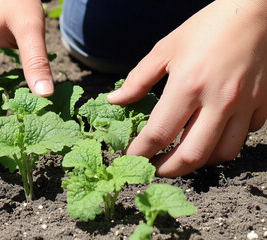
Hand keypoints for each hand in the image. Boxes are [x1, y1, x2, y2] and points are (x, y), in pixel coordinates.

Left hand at [107, 0, 266, 176]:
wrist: (254, 12)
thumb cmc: (206, 28)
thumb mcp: (165, 49)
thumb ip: (137, 80)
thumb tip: (114, 101)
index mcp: (188, 86)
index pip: (159, 134)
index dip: (140, 152)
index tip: (130, 157)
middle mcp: (218, 101)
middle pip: (191, 156)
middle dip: (167, 169)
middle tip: (154, 167)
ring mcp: (244, 105)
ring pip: (222, 154)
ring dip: (198, 161)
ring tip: (181, 155)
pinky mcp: (263, 104)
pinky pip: (244, 136)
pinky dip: (225, 142)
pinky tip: (212, 133)